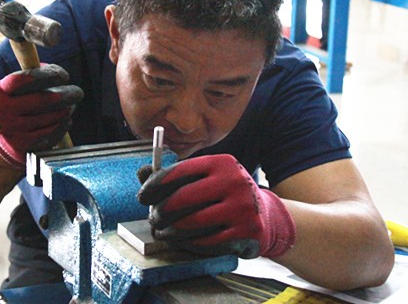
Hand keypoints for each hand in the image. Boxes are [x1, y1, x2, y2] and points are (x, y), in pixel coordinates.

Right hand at [0, 64, 83, 167]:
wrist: (3, 142)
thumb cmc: (18, 106)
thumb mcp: (17, 90)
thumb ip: (36, 78)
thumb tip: (59, 75)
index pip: (23, 79)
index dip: (47, 76)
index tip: (63, 77)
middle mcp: (0, 111)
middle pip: (45, 99)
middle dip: (68, 94)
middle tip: (78, 93)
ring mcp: (11, 130)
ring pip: (53, 116)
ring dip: (67, 110)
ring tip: (69, 108)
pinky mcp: (23, 146)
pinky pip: (54, 131)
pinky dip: (64, 124)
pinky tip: (64, 121)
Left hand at [137, 154, 295, 258]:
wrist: (265, 215)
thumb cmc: (225, 194)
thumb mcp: (206, 178)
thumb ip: (175, 176)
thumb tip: (142, 173)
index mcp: (220, 163)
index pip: (180, 171)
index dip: (156, 185)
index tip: (142, 197)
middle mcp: (234, 181)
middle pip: (183, 199)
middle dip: (161, 212)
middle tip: (153, 219)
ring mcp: (242, 207)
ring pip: (192, 224)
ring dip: (171, 232)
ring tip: (163, 233)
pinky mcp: (246, 231)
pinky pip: (207, 242)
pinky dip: (189, 244)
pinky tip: (183, 242)